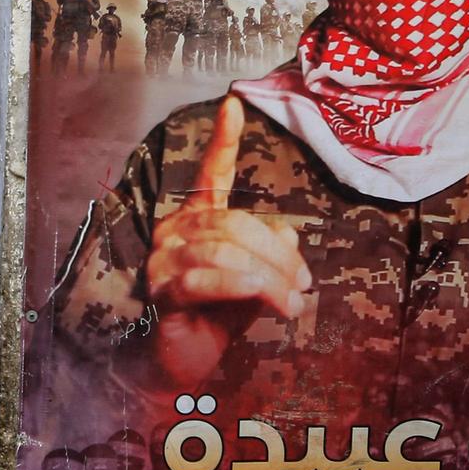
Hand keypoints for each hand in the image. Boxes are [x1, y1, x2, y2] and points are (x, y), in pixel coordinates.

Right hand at [146, 96, 311, 382]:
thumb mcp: (255, 281)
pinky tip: (273, 303)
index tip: (235, 103)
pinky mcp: (163, 291)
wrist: (183, 366)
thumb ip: (269, 255)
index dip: (222, 141)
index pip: (209, 176)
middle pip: (233, 223)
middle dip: (278, 254)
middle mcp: (173, 232)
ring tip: (294, 302)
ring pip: (225, 252)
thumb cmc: (216, 320)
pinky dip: (248, 289)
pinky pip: (208, 280)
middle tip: (306, 284)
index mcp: (194, 221)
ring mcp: (163, 260)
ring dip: (270, 277)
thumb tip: (289, 238)